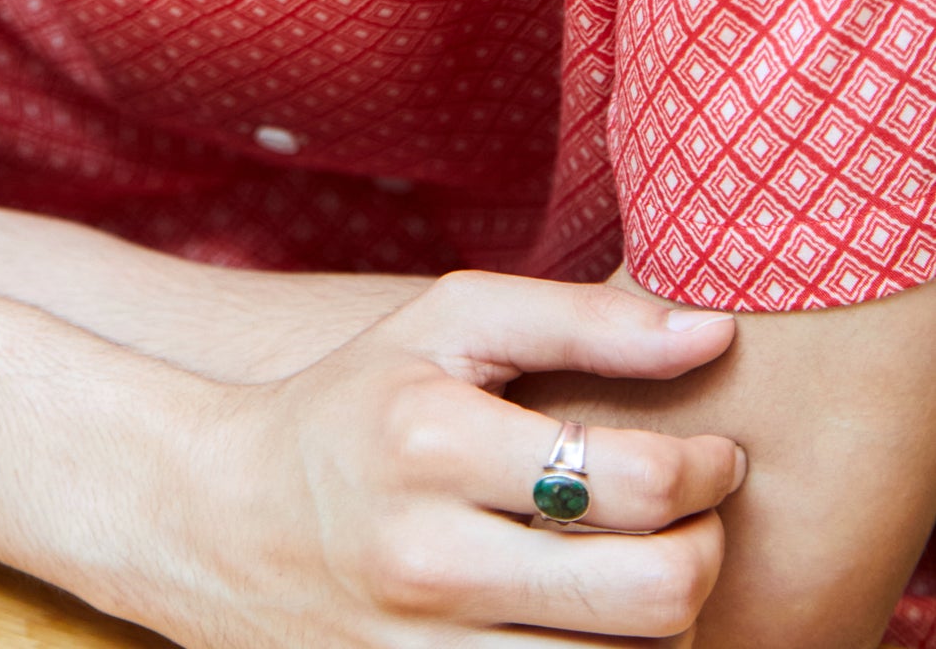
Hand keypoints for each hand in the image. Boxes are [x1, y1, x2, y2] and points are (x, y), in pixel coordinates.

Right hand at [157, 271, 744, 648]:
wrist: (221, 519)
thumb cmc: (358, 400)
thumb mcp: (449, 321)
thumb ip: (581, 320)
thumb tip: (716, 333)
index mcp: (433, 443)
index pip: (634, 481)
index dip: (708, 469)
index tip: (716, 453)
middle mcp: (428, 558)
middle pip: (653, 594)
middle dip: (708, 551)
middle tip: (701, 517)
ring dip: (665, 620)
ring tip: (645, 564)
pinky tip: (592, 616)